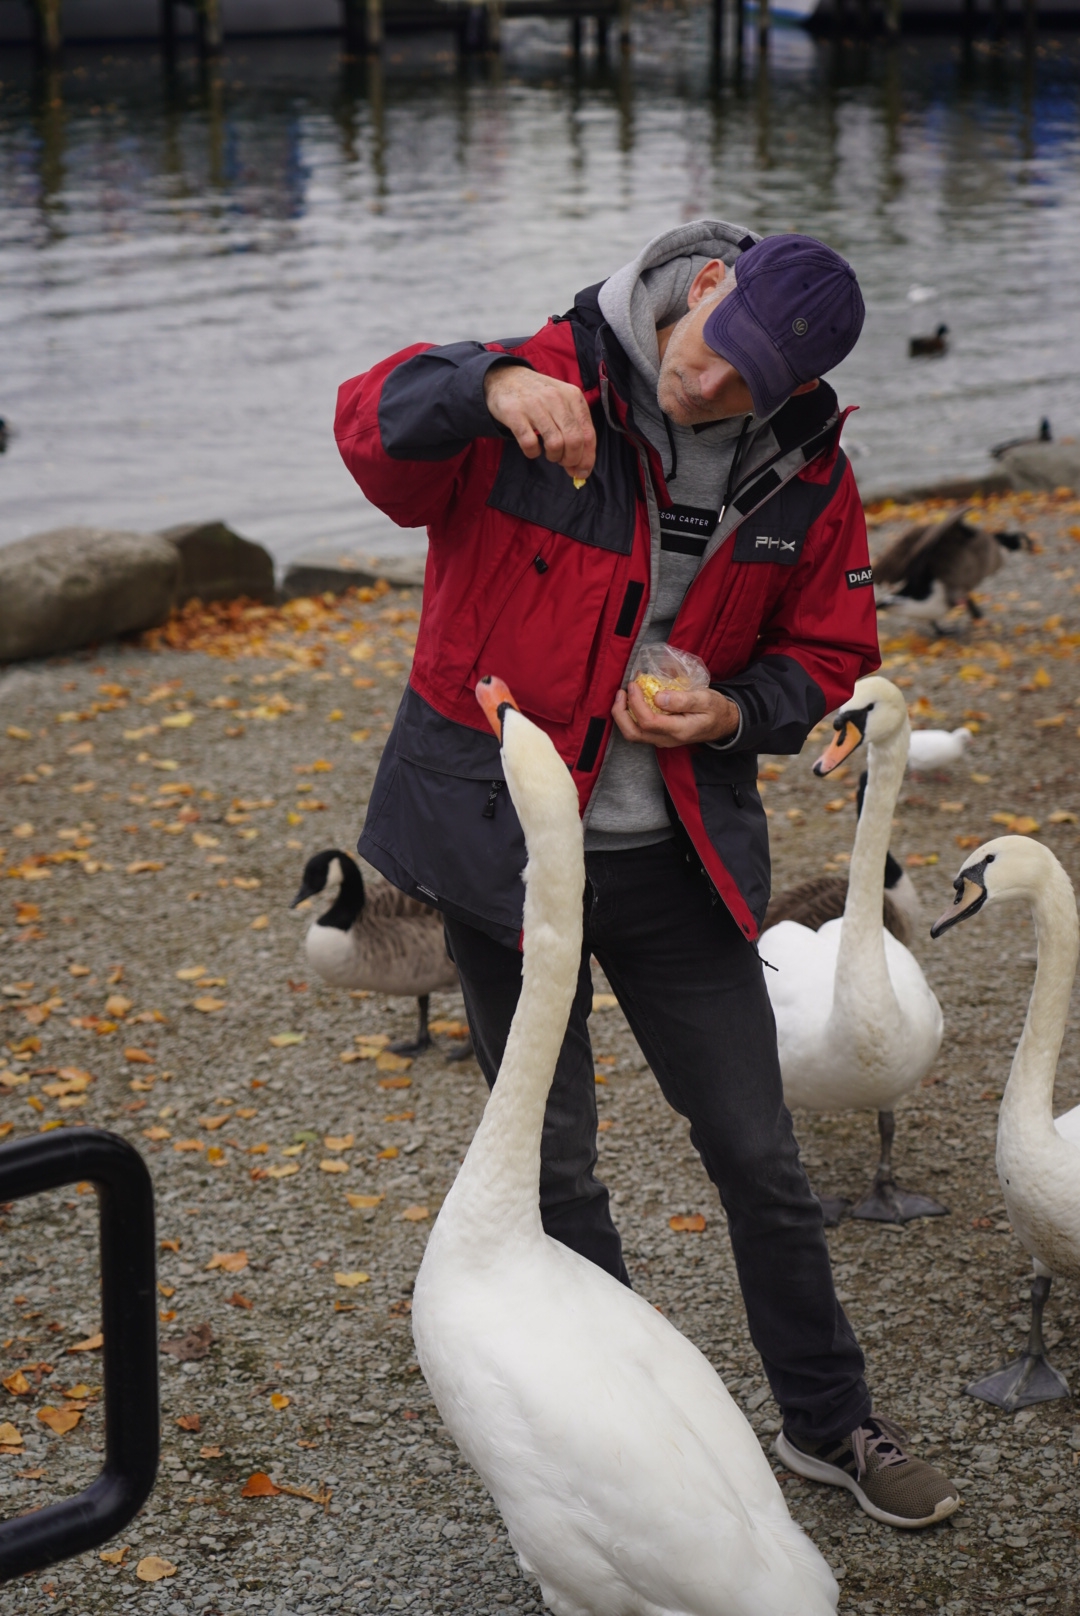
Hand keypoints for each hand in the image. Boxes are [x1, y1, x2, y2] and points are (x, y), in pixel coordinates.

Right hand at [484, 365, 595, 481]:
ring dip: (554, 457)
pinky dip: (533, 453)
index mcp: (573, 396)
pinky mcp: (515, 413)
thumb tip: (582, 467)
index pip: (588, 434)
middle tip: (563, 462)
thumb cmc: (539, 396)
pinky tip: (533, 449)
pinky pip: (530, 444)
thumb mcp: (562, 403)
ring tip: (550, 454)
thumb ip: (575, 430)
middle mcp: (556, 399)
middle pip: (574, 441)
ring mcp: (535, 405)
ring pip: (555, 444)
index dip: (587, 458)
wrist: (505, 378)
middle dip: (571, 460)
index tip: (582, 472)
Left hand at [612, 683, 739, 749]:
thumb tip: (658, 697)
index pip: (648, 722)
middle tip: (622, 692)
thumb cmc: (715, 710)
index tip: (634, 685)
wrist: (723, 724)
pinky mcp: (659, 735)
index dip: (636, 703)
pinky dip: (631, 714)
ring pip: (633, 733)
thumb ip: (683, 700)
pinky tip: (634, 698)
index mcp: (678, 730)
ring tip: (624, 694)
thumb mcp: (705, 699)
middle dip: (620, 713)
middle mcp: (666, 739)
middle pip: (633, 733)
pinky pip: (639, 729)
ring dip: (623, 714)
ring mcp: (661, 739)